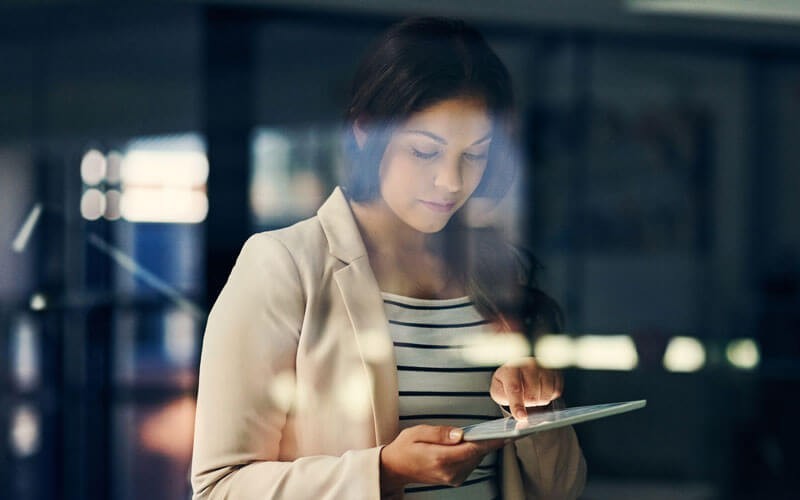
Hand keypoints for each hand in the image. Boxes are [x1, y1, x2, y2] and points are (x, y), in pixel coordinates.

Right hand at [379, 425, 504, 496]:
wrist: (396, 468)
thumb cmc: (405, 448)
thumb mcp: (417, 433)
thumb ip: (440, 433)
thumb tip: (460, 434)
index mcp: (440, 459)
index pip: (472, 450)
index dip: (491, 441)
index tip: (506, 434)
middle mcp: (449, 472)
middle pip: (477, 454)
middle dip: (489, 441)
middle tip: (502, 427)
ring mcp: (453, 478)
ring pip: (476, 459)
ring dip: (482, 446)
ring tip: (490, 432)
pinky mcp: (455, 479)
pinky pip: (471, 463)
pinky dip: (475, 452)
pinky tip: (474, 442)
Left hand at [490, 357, 562, 419]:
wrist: (519, 369)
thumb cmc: (508, 380)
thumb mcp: (498, 389)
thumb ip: (504, 399)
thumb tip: (518, 412)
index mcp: (511, 369)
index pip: (515, 389)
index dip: (518, 404)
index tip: (521, 416)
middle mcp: (528, 365)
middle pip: (532, 396)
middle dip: (527, 403)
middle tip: (522, 397)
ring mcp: (543, 368)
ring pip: (546, 396)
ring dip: (538, 401)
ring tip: (531, 393)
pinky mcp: (555, 372)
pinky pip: (556, 392)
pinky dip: (549, 396)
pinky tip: (541, 390)